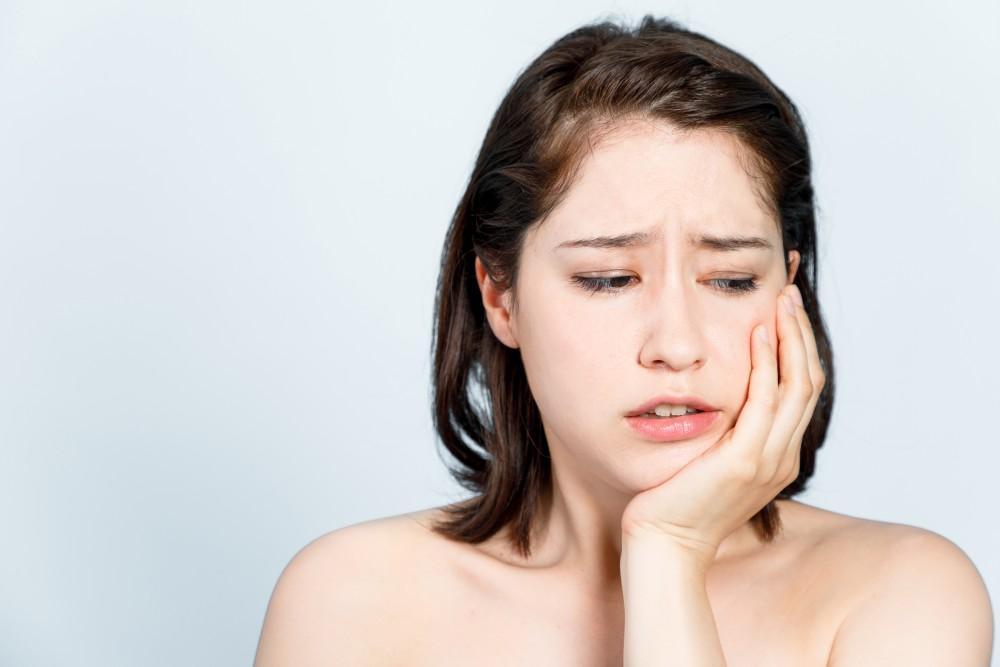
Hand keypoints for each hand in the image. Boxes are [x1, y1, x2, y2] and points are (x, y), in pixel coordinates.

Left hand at [620, 284, 825, 568]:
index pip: (801, 391)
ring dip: (790, 338)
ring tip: (780, 301)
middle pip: (808, 381)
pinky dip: (766, 363)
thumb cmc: (677, 501)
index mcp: (777, 455)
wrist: (663, 542)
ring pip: (796, 385)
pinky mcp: (744, 461)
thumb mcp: (710, 460)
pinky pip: (765, 401)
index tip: (785, 311)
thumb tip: (717, 396)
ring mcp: (768, 459)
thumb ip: (725, 431)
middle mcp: (782, 456)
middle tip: (789, 294)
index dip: (799, 348)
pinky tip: (758, 334)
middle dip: (801, 333)